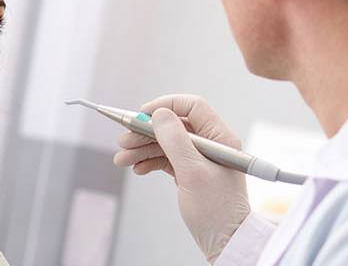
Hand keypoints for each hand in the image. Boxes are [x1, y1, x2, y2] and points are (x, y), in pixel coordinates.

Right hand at [111, 94, 250, 259]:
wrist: (225, 241)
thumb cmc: (217, 210)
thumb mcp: (193, 172)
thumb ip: (175, 141)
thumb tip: (160, 114)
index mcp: (221, 138)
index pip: (193, 107)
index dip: (166, 106)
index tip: (141, 114)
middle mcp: (212, 144)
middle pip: (174, 126)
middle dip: (146, 132)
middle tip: (123, 141)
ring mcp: (200, 159)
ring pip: (167, 144)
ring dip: (142, 148)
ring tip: (121, 159)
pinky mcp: (191, 173)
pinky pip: (167, 159)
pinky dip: (150, 162)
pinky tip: (137, 169)